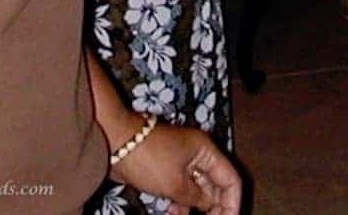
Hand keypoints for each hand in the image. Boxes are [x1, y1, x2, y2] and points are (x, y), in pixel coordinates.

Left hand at [112, 122, 240, 214]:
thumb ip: (199, 200)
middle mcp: (197, 153)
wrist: (114, 141)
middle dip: (213, 209)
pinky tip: (172, 213)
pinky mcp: (166, 167)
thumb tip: (210, 207)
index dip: (232, 205)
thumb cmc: (148, 159)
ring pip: (198, 190)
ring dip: (194, 208)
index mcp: (205, 150)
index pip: (231, 180)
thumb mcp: (177, 185)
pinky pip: (182, 188)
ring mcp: (181, 160)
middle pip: (216, 186)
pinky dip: (181, 203)